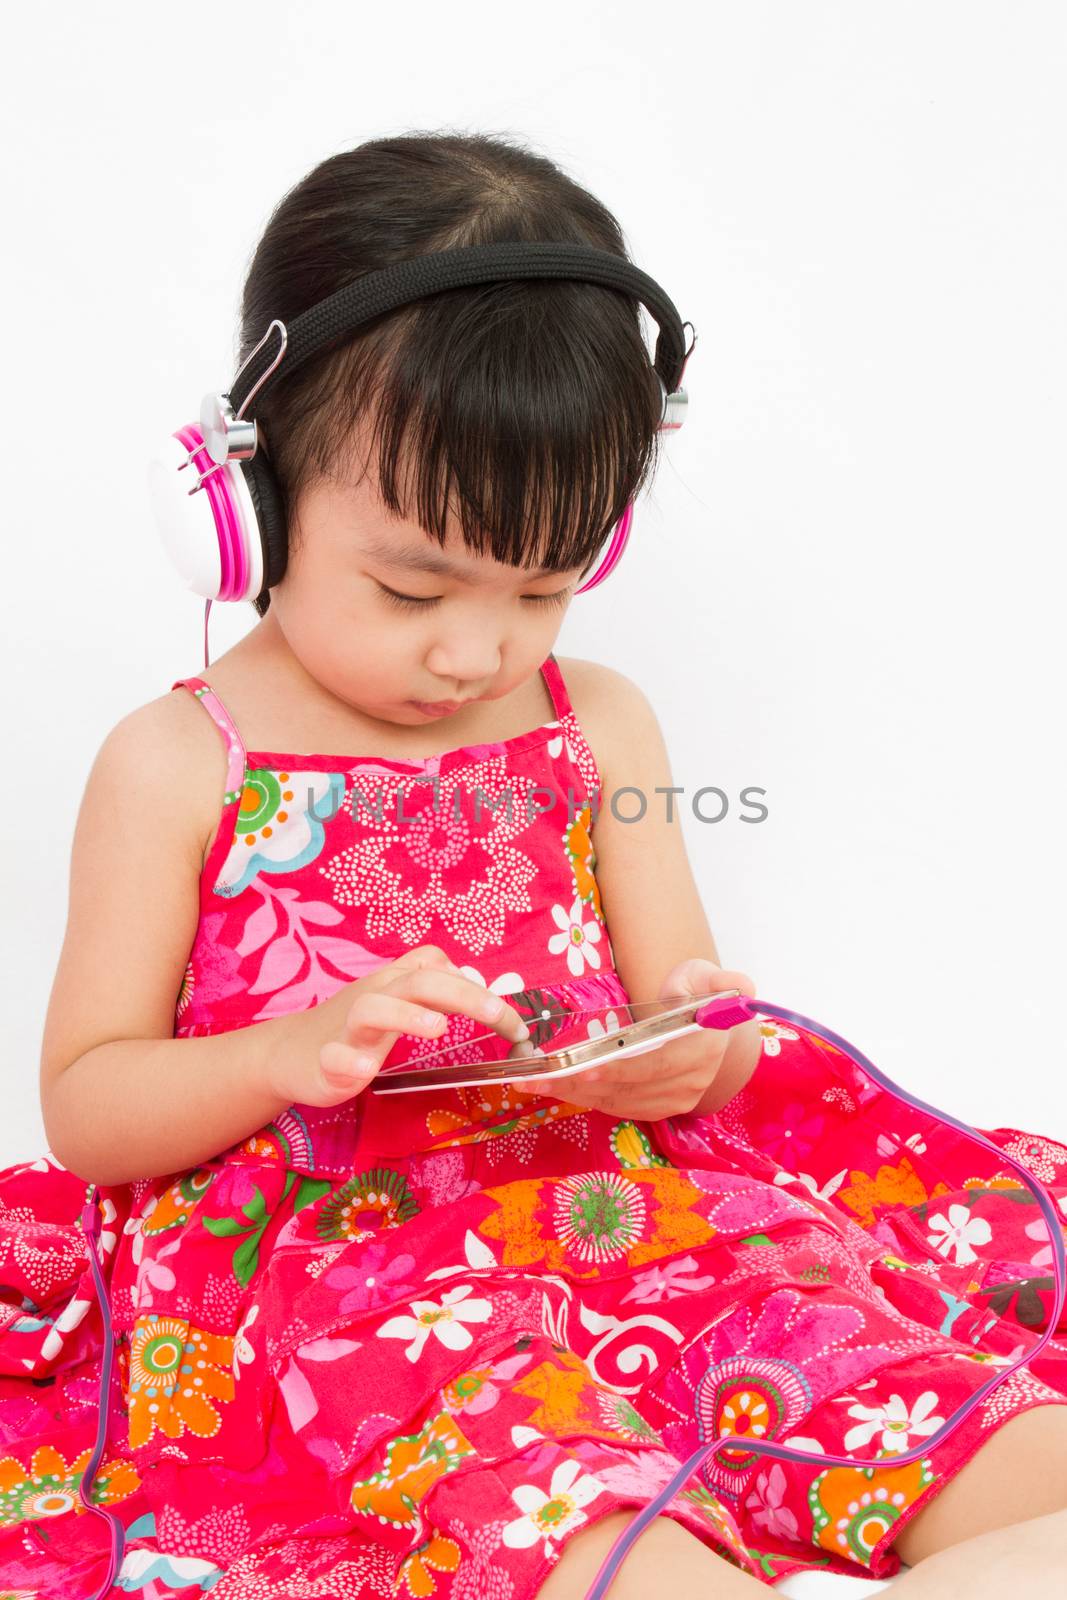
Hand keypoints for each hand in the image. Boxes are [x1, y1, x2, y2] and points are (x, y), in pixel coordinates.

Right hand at [264, 944, 531, 1108]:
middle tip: (498, 1016)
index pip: (441, 970)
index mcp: (397, 984)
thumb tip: (485, 996)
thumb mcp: (398, 1001)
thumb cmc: (355, 1027)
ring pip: (373, 1008)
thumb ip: (435, 994)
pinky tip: (364, 1071)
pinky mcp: (324, 1060)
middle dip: (462, 994)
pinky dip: (348, 1060)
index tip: (514, 1024)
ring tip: (437, 1028)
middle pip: (419, 980)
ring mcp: (348, 1028)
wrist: (289, 1053)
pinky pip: (334, 1056)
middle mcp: (376, 996)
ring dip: (406, 1015)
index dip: (479, 989)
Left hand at [517, 958, 756, 1121]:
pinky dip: (588, 1100)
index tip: (582, 1068)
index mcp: (704, 1049)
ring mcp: (678, 1099)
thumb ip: (723, 980)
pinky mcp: (661, 1107)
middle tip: (539, 1078)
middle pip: (630, 1088)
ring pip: (620, 1102)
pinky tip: (559, 1090)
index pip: (656, 1064)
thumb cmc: (697, 994)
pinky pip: (621, 1108)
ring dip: (576, 1096)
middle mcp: (693, 1081)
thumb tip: (742, 987)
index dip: (619, 1069)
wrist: (705, 1024)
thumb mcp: (706, 976)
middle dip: (580, 1085)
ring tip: (537, 1084)